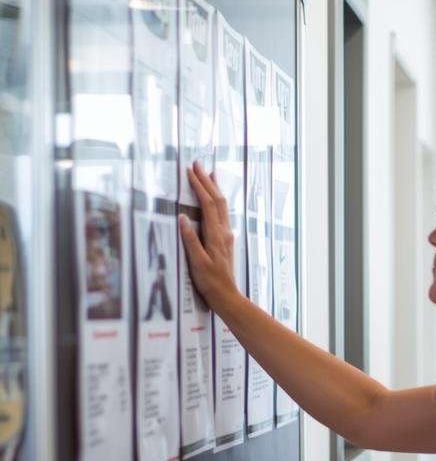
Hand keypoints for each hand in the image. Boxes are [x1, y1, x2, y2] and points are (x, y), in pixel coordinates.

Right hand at [179, 162, 238, 308]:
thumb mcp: (197, 262)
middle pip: (218, 200)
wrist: (227, 296)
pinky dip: (217, 201)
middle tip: (197, 164)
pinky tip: (215, 199)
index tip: (191, 171)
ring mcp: (226, 236)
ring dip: (214, 188)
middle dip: (207, 181)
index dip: (200, 186)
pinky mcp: (225, 241)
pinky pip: (222, 214)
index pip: (208, 204)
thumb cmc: (210, 282)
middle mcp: (224, 232)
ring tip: (209, 174)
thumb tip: (182, 217)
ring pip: (222, 206)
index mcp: (216, 235)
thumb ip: (190, 240)